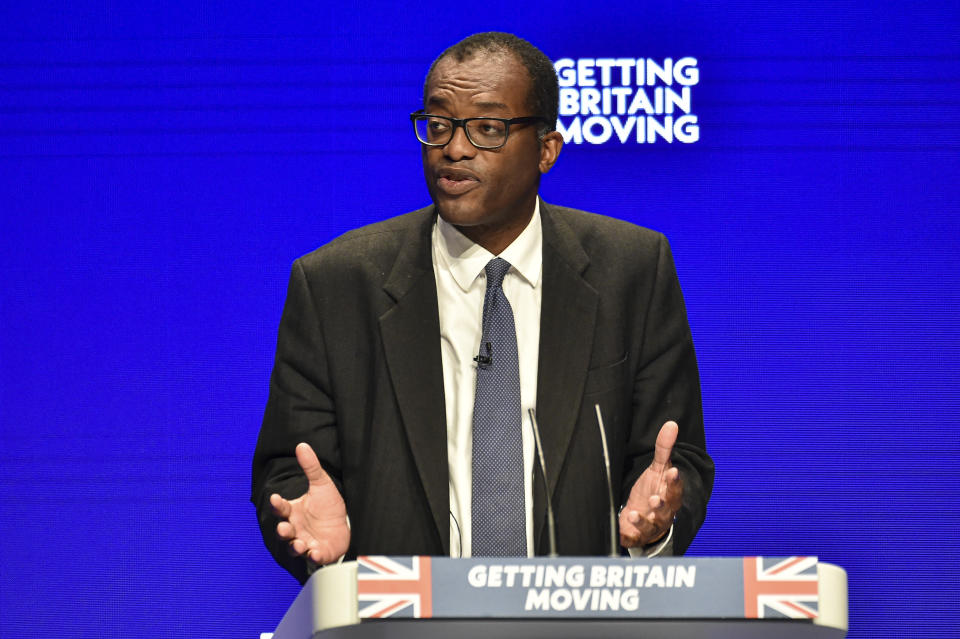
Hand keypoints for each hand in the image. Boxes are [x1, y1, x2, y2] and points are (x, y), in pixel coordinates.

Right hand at [270, 442, 349, 565]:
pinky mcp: (318, 553)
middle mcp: (296, 529)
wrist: (343, 524)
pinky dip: (313, 556)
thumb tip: (301, 445)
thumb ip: (311, 467)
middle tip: (284, 527)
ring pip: (295, 547)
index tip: (275, 498)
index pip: (281, 507)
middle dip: (283, 530)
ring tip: (299, 543)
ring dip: (295, 546)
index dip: (277, 503)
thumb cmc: (327, 505)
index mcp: (293, 511)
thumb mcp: (321, 484)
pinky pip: (313, 558)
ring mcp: (306, 542)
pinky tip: (315, 552)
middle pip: (284, 531)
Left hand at [619, 421, 683, 547]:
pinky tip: (622, 530)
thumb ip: (664, 449)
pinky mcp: (636, 536)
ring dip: (643, 521)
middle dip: (661, 505)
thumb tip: (671, 424)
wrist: (644, 521)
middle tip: (655, 498)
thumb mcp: (657, 470)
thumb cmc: (652, 491)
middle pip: (666, 510)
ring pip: (650, 526)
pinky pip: (633, 538)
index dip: (675, 481)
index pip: (675, 488)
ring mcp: (650, 526)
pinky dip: (628, 536)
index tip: (673, 471)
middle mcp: (663, 513)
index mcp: (669, 495)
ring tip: (634, 513)